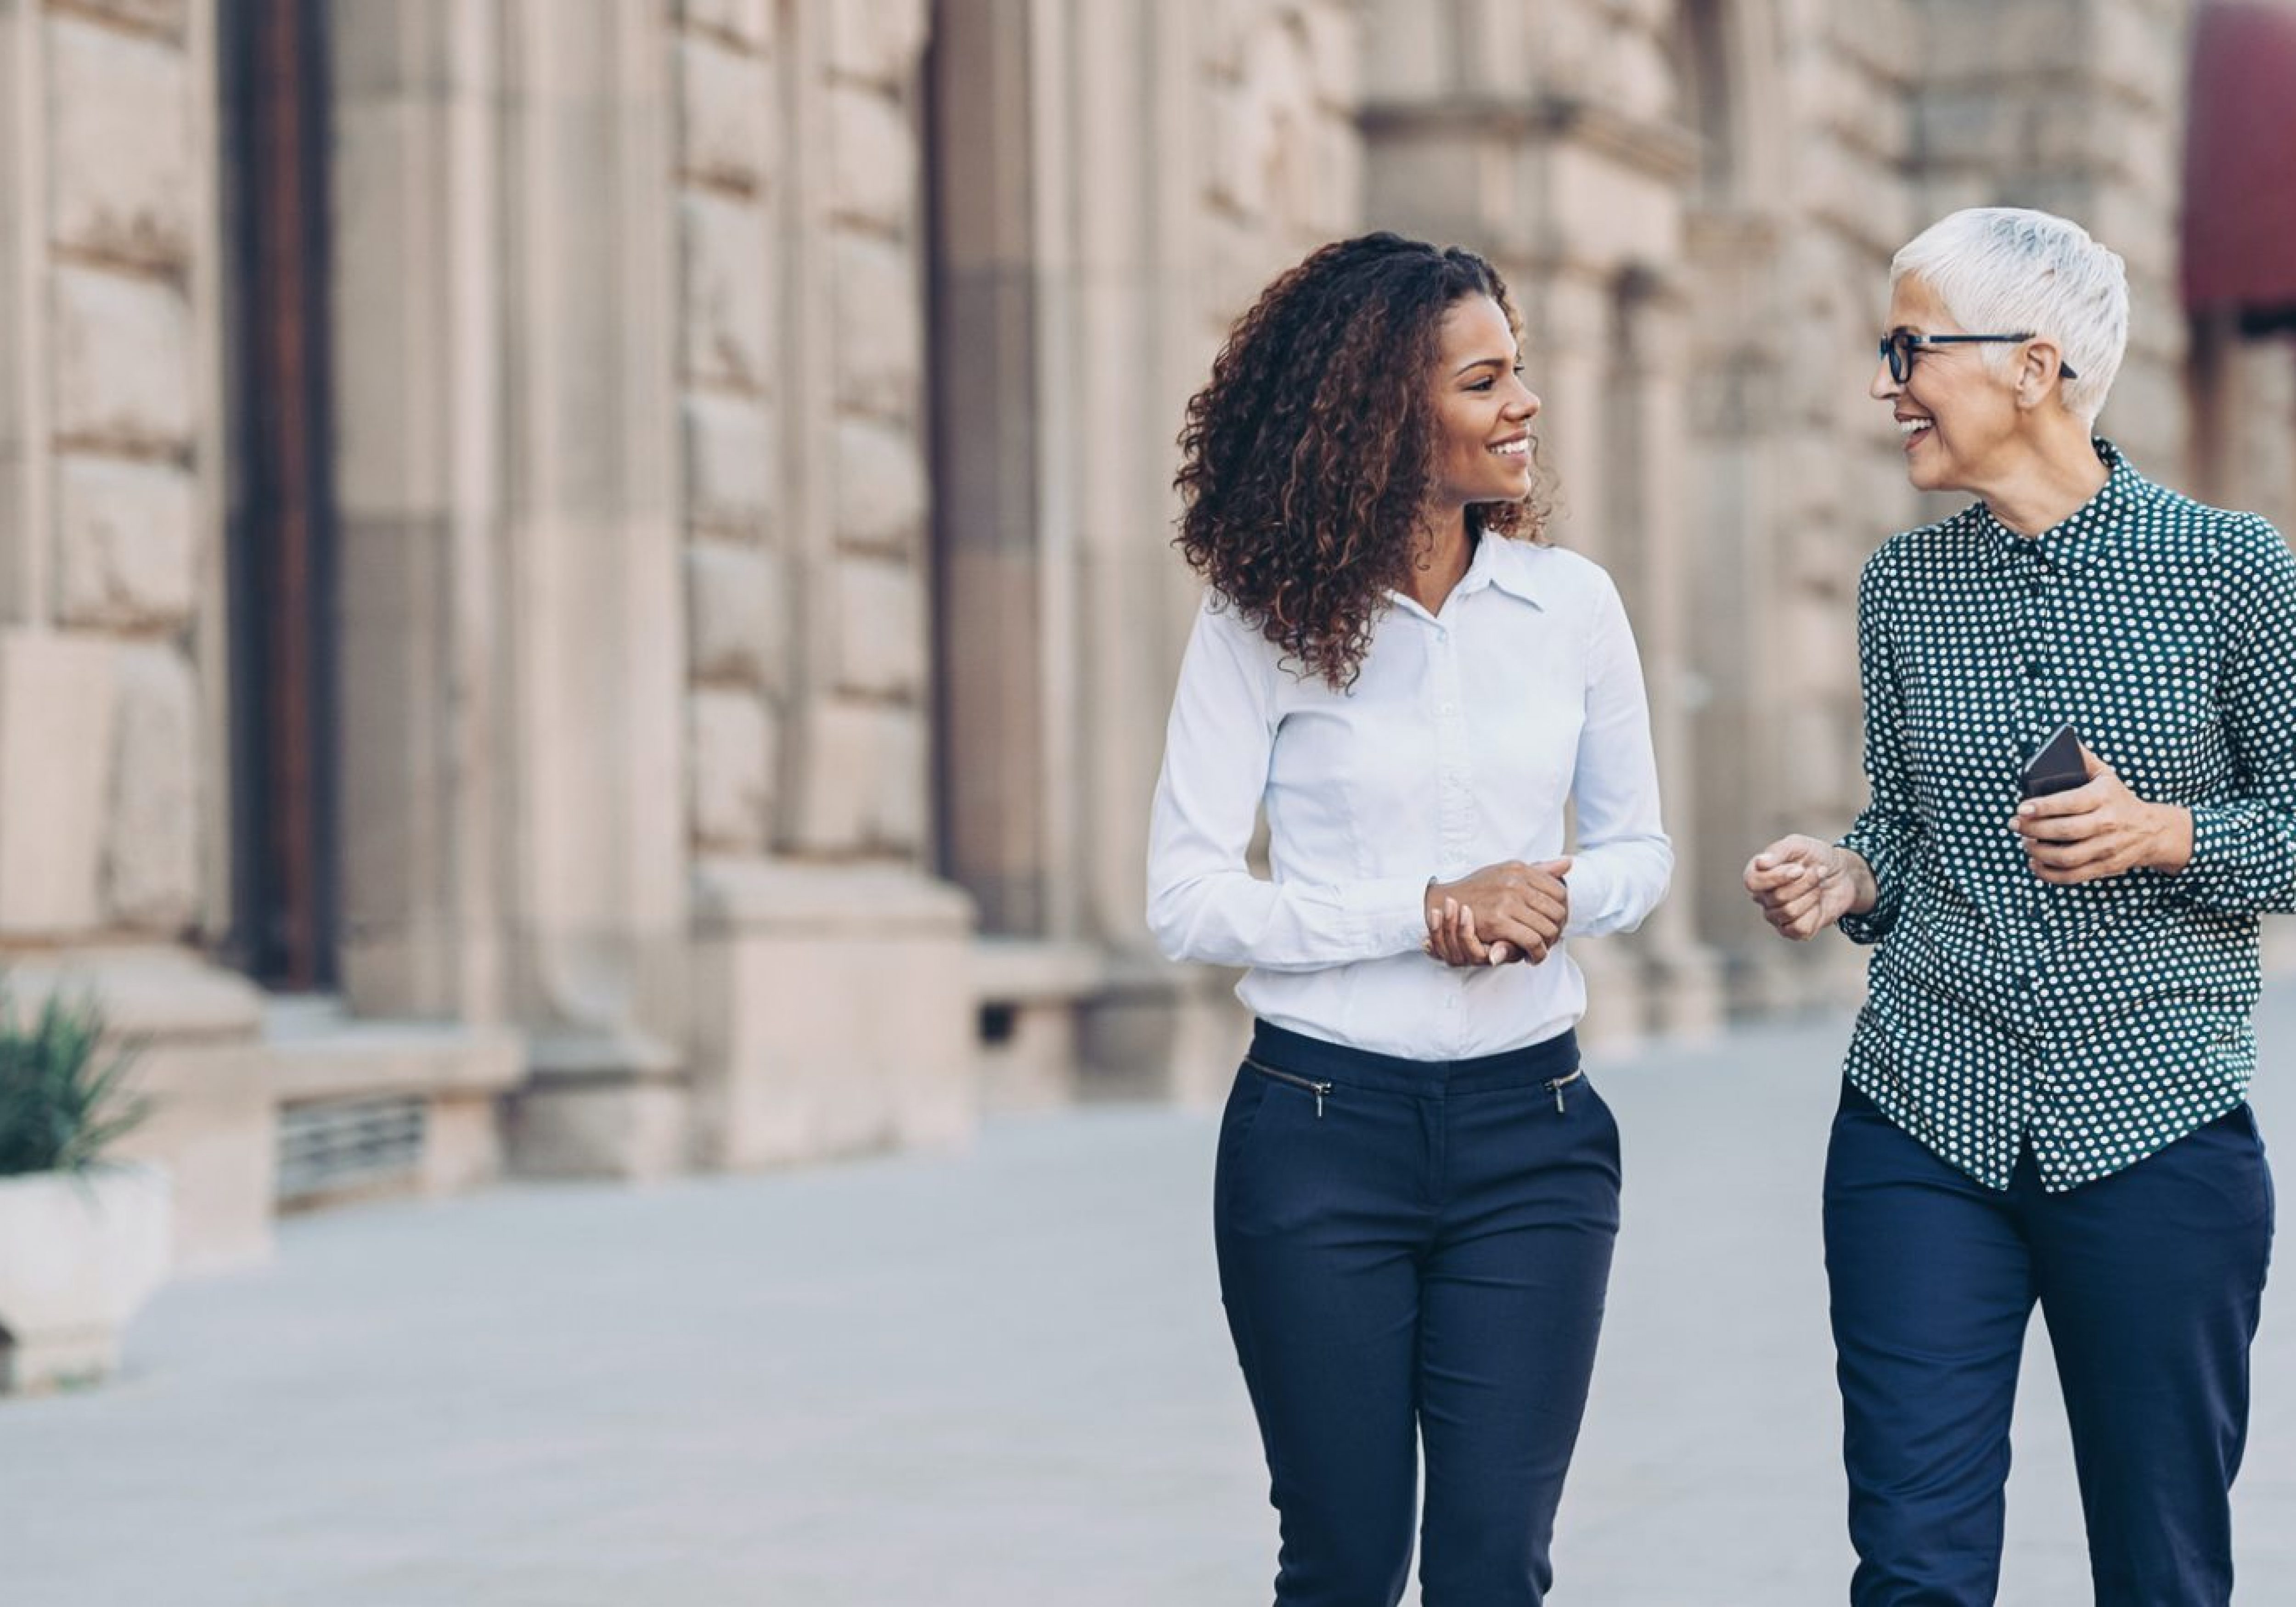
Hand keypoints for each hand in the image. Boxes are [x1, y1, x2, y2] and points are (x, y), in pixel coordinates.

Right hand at [1423, 859, 1570, 965]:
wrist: (1443, 901)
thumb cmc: (1477, 889)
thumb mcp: (1507, 872)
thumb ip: (1538, 870)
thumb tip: (1568, 863)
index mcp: (1519, 869)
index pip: (1559, 891)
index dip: (1562, 911)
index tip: (1554, 923)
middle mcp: (1515, 882)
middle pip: (1558, 911)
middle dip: (1557, 930)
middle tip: (1549, 941)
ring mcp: (1507, 900)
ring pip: (1547, 928)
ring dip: (1548, 944)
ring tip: (1540, 950)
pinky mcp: (1498, 921)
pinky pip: (1532, 941)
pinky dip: (1537, 953)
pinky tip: (1532, 957)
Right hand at [1744, 834, 1872, 939]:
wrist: (1843, 874)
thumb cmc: (1817, 857)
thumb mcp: (1800, 845)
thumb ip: (1779, 851)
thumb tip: (1760, 863)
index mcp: (1758, 874)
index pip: (1753, 882)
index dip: (1776, 877)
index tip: (1799, 868)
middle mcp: (1763, 897)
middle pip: (1777, 897)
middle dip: (1804, 883)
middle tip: (1819, 872)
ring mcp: (1777, 916)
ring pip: (1789, 912)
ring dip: (1811, 896)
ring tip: (1819, 885)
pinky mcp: (1793, 930)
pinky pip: (1799, 928)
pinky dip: (1814, 914)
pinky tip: (1817, 904)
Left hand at [2010, 745, 2191, 882]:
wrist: (2152, 830)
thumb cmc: (2119, 800)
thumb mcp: (2106, 776)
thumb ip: (2084, 759)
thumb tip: (2064, 739)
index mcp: (2104, 797)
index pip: (2069, 802)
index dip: (2042, 807)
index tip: (2021, 808)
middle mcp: (2107, 823)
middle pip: (2063, 831)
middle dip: (2033, 829)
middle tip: (2015, 825)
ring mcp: (2107, 847)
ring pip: (2066, 856)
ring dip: (2038, 852)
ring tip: (2025, 842)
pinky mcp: (2105, 867)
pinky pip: (2073, 876)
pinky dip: (2049, 874)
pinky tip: (2035, 864)